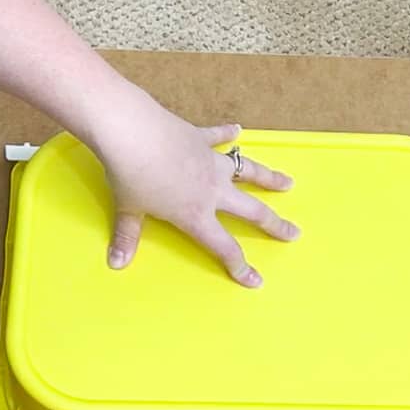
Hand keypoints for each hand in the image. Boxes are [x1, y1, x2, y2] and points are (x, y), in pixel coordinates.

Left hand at [94, 97, 299, 287]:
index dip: (240, 266)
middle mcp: (212, 190)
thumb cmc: (130, 175)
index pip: (224, 247)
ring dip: (269, 178)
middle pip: (252, 212)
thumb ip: (127, 237)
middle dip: (274, 225)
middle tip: (294, 232)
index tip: (256, 280)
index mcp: (196, 214)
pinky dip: (227, 134)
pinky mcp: (200, 137)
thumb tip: (115, 263)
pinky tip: (237, 130)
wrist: (130, 129)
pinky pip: (218, 137)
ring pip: (248, 172)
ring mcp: (210, 161)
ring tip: (288, 183)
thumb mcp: (128, 210)